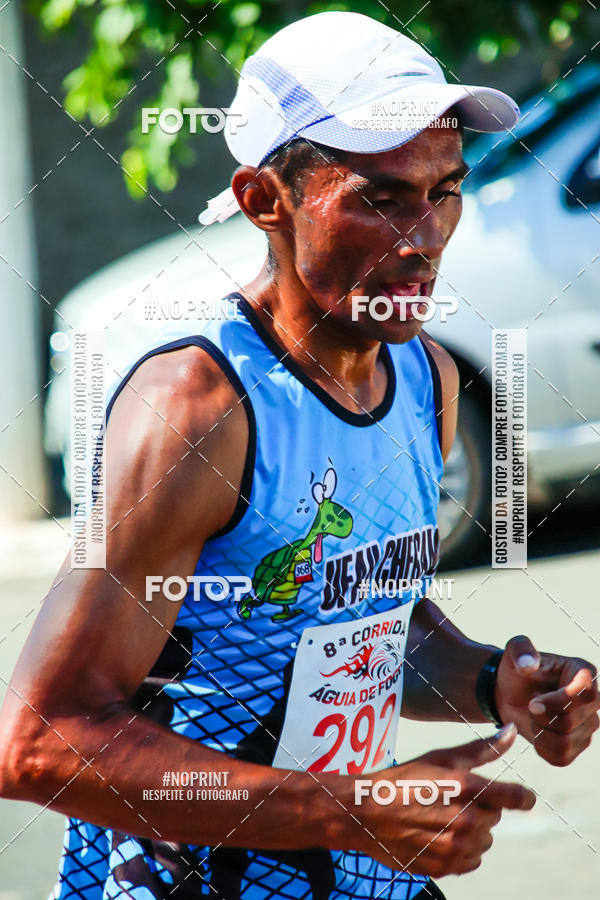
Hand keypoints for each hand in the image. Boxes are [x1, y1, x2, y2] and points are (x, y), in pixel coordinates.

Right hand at [355, 723, 534, 876]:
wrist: (365, 812)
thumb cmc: (403, 780)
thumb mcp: (440, 757)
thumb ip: (481, 748)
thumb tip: (511, 731)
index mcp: (465, 787)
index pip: (515, 798)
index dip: (522, 797)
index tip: (523, 798)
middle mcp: (464, 820)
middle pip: (495, 817)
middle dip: (480, 808)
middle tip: (450, 800)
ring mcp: (455, 846)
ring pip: (484, 840)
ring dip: (471, 831)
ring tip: (441, 818)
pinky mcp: (445, 866)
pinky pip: (471, 861)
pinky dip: (461, 850)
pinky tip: (438, 836)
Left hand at [495, 636, 599, 765]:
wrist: (510, 694)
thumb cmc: (516, 671)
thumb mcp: (513, 654)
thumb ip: (520, 650)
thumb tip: (529, 663)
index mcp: (583, 673)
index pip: (586, 693)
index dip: (559, 702)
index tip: (534, 701)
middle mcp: (592, 700)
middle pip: (573, 721)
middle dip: (542, 717)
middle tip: (530, 705)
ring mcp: (588, 724)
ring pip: (567, 742)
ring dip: (540, 732)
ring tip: (533, 716)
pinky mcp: (577, 745)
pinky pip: (562, 757)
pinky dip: (542, 747)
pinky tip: (536, 730)